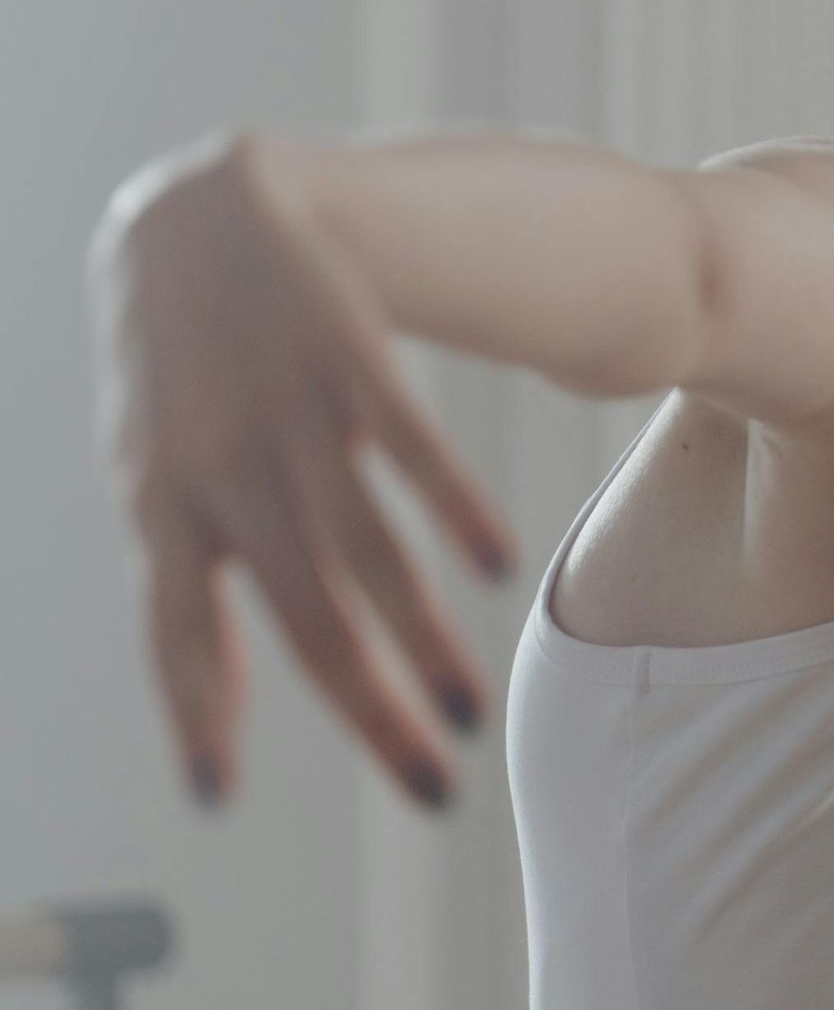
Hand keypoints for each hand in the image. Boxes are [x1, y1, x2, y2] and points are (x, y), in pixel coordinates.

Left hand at [85, 132, 521, 812]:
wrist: (194, 211)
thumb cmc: (181, 374)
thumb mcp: (162, 478)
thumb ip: (193, 591)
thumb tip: (212, 722)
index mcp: (161, 502)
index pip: (175, 630)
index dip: (193, 713)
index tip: (217, 798)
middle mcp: (219, 465)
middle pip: (305, 613)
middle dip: (369, 710)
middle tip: (431, 788)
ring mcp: (286, 407)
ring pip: (364, 547)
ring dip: (421, 638)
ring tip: (469, 710)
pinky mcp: (346, 352)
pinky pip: (408, 443)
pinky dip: (451, 506)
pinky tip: (496, 565)